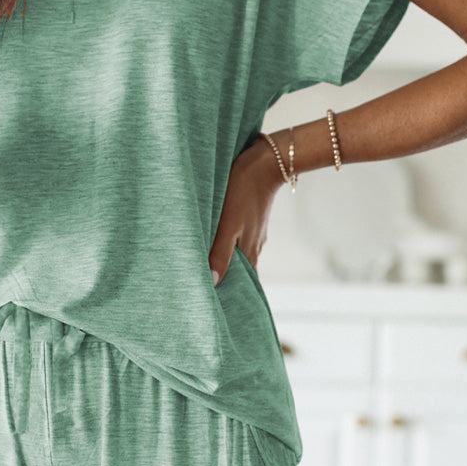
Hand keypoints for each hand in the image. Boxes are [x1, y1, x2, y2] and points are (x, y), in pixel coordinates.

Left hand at [208, 133, 285, 285]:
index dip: (229, 294)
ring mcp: (251, 231)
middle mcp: (253, 246)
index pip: (242, 284)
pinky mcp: (248, 218)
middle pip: (237, 270)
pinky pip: (235, 236)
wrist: (265, 162)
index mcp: (250, 253)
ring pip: (235, 252)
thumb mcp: (229, 225)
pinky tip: (212, 239)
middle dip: (223, 279)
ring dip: (221, 259)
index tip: (212, 303)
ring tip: (201, 266)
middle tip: (201, 288)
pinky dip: (224, 243)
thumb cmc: (244, 192)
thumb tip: (212, 282)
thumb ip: (220, 253)